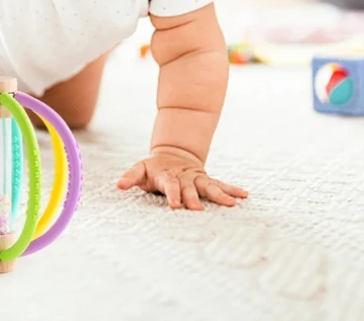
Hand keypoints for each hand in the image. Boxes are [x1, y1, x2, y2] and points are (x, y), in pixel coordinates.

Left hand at [117, 150, 247, 210]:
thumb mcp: (140, 169)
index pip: (170, 186)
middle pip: (190, 188)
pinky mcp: (206, 180)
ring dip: (220, 195)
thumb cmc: (153, 169)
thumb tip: (118, 185)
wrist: (172, 153)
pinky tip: (245, 195)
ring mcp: (197, 178)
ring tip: (232, 204)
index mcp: (168, 176)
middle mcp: (184, 178)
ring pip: (209, 186)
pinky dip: (232, 189)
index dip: (173, 195)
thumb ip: (131, 177)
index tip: (176, 206)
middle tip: (199, 209)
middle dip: (194, 198)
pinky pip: (221, 185)